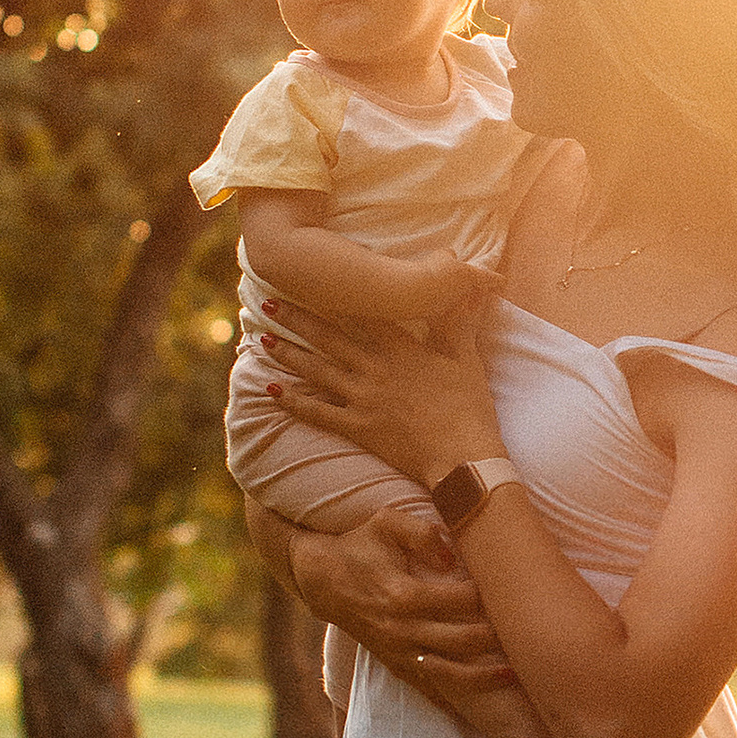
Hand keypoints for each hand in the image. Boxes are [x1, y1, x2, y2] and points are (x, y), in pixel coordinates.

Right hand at [245, 496, 513, 685]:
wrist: (323, 580)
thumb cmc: (361, 545)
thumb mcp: (385, 523)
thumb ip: (420, 532)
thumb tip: (450, 552)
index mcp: (402, 595)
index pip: (457, 601)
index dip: (485, 596)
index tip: (508, 589)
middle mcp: (401, 629)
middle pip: (459, 641)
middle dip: (494, 638)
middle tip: (526, 632)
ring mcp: (397, 652)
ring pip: (448, 673)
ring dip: (483, 676)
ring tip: (516, 674)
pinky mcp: (395, 665)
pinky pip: (429, 687)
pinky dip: (456, 695)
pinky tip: (483, 700)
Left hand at [256, 289, 500, 485]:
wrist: (461, 457)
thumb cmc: (469, 408)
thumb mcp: (466, 360)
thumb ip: (460, 323)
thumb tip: (473, 289)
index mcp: (402, 350)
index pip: (363, 315)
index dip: (336, 296)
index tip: (312, 281)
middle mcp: (375, 370)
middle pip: (328, 339)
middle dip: (296, 319)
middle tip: (268, 303)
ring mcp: (363, 399)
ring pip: (317, 371)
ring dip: (287, 355)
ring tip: (263, 340)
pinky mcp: (358, 428)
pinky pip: (319, 413)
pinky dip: (295, 402)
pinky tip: (273, 392)